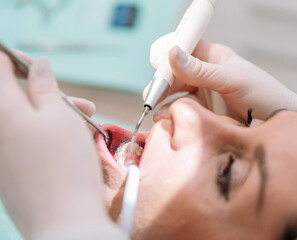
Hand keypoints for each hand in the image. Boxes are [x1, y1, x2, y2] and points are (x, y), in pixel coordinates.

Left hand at [0, 53, 120, 238]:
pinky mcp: (9, 174)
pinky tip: (73, 147)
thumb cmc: (65, 165)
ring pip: (26, 123)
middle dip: (50, 97)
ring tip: (88, 130)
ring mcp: (0, 156)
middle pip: (16, 99)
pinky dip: (48, 140)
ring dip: (55, 120)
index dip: (19, 60)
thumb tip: (37, 66)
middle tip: (84, 105)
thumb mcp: (60, 116)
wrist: (65, 224)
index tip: (39, 66)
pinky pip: (26, 145)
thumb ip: (45, 86)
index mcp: (1, 110)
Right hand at [146, 33, 296, 129]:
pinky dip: (169, 113)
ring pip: (172, 92)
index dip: (167, 51)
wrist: (277, 123)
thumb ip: (201, 70)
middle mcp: (203, 72)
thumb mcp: (232, 80)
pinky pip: (179, 108)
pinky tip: (165, 119)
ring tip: (158, 111)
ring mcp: (201, 91)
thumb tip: (171, 52)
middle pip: (172, 71)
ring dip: (162, 100)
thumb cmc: (263, 95)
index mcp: (211, 56)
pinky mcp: (200, 110)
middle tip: (152, 95)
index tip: (157, 63)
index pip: (182, 45)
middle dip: (160, 81)